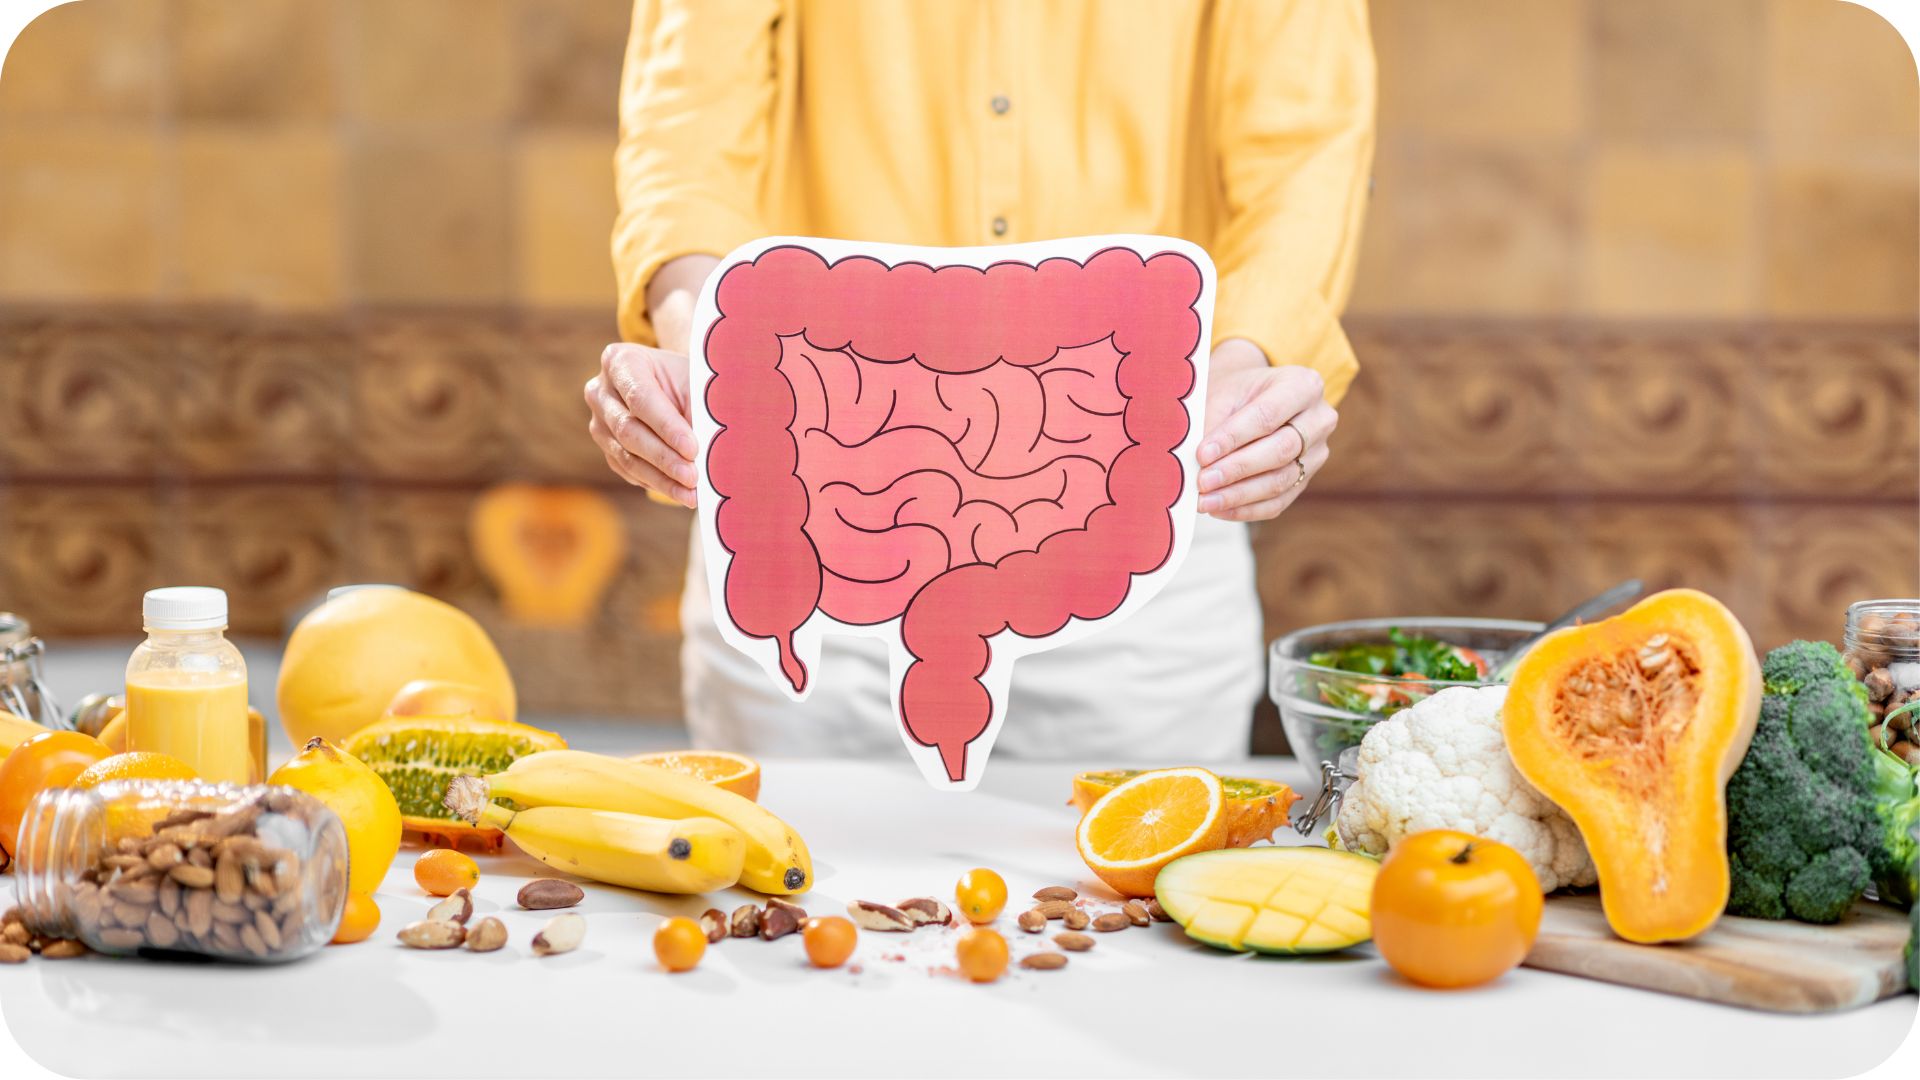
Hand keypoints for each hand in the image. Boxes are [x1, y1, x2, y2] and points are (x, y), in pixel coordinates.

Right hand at [585, 343, 698, 506]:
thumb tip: (708, 453)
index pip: (641, 397)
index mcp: (620, 361)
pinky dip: (656, 483)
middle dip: (664, 457)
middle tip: (693, 477)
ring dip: (661, 478)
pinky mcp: (606, 446)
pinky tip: (680, 493)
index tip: (693, 449)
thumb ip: (698, 410)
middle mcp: (600, 391)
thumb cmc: (688, 379)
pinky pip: (627, 470)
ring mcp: (598, 421)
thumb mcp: (695, 382)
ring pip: (626, 455)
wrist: (674, 384)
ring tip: (691, 493)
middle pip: (628, 430)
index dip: (667, 426)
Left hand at [1196, 339, 1336, 521]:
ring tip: (1205, 500)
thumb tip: (1196, 461)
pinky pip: (1278, 503)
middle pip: (1281, 450)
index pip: (1267, 415)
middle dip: (1237, 469)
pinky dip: (1245, 510)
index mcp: (1303, 385)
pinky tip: (1218, 509)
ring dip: (1239, 495)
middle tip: (1203, 481)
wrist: (1252, 398)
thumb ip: (1213, 422)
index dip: (1234, 438)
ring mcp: (1317, 453)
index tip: (1202, 454)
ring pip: (1280, 481)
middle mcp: (1319, 419)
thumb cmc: (1236, 393)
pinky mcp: (1306, 480)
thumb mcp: (1224, 393)